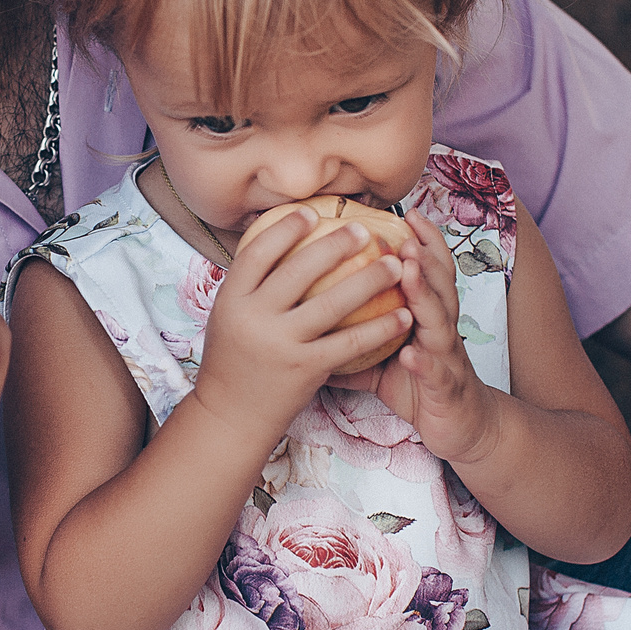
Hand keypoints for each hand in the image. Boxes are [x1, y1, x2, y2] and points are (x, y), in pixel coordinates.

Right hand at [190, 210, 413, 448]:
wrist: (230, 416)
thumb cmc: (235, 359)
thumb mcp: (228, 316)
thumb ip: (251, 285)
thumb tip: (275, 239)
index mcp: (231, 300)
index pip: (257, 252)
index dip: (285, 229)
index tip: (312, 213)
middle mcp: (253, 319)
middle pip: (298, 270)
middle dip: (336, 245)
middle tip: (364, 230)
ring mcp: (281, 344)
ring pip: (331, 303)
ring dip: (369, 280)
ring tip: (395, 264)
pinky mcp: (306, 368)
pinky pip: (351, 342)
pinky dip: (380, 326)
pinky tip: (402, 315)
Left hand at [341, 216, 498, 463]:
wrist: (464, 429)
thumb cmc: (421, 387)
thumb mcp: (384, 360)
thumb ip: (354, 340)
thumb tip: (308, 325)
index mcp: (430, 318)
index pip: (431, 272)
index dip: (423, 242)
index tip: (406, 214)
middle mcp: (442, 331)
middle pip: (439, 286)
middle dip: (424, 257)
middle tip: (405, 233)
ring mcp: (447, 359)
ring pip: (440, 322)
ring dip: (425, 295)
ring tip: (408, 273)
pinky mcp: (446, 390)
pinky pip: (434, 374)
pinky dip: (423, 363)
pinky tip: (409, 355)